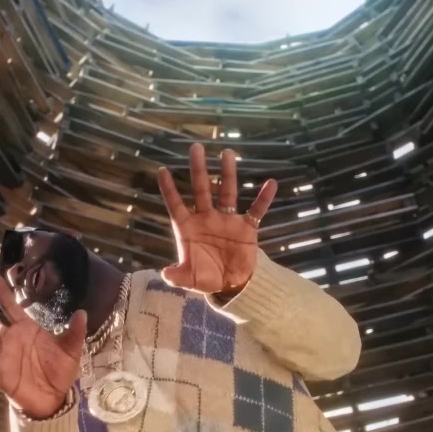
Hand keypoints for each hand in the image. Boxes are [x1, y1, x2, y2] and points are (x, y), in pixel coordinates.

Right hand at [0, 268, 86, 418]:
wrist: (55, 398)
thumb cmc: (60, 371)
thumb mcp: (71, 351)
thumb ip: (74, 333)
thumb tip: (82, 312)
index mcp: (26, 329)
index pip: (11, 307)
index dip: (2, 291)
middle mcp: (10, 340)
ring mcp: (4, 358)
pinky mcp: (2, 378)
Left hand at [156, 143, 277, 294]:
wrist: (231, 284)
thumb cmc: (206, 277)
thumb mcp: (190, 279)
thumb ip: (177, 276)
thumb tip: (165, 274)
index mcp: (189, 228)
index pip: (177, 205)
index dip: (170, 189)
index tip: (162, 171)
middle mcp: (207, 218)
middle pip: (201, 189)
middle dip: (198, 169)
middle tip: (196, 147)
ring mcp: (227, 220)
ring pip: (227, 192)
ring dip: (227, 174)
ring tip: (227, 153)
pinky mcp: (246, 228)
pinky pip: (256, 210)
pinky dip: (263, 198)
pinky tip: (270, 184)